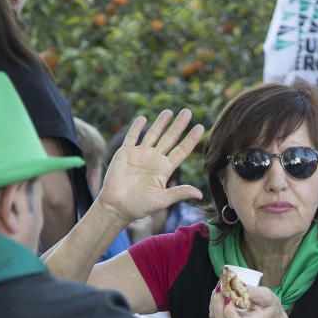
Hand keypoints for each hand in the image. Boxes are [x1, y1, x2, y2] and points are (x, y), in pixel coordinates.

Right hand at [99, 109, 204, 223]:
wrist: (116, 206)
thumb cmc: (139, 206)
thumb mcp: (162, 200)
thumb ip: (179, 193)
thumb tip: (200, 194)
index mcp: (165, 169)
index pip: (181, 150)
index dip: (191, 139)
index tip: (201, 127)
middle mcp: (154, 160)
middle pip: (169, 138)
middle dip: (178, 125)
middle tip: (188, 111)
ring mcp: (140, 155)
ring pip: (153, 134)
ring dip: (161, 123)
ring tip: (169, 111)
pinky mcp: (125, 153)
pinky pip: (132, 137)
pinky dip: (137, 127)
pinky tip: (143, 118)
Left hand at [208, 283, 287, 317]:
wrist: (267, 317)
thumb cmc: (268, 307)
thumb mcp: (267, 297)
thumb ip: (254, 292)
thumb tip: (238, 284)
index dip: (229, 311)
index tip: (230, 296)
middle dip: (218, 301)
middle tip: (222, 285)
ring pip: (214, 315)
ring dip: (216, 298)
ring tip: (223, 284)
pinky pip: (213, 311)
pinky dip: (215, 299)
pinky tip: (222, 290)